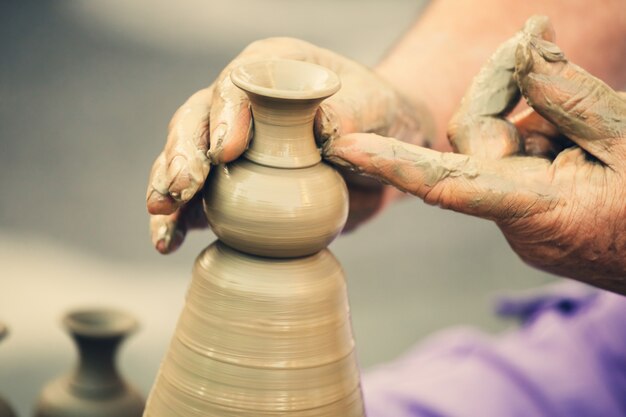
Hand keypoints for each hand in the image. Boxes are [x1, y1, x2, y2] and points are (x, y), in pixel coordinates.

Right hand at [146, 37, 432, 253]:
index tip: (227, 152)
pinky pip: (199, 198)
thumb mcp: (374, 110)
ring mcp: (230, 144)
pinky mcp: (231, 183)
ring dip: (169, 193)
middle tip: (178, 190)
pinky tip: (170, 241)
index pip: (237, 85)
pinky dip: (182, 219)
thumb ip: (350, 116)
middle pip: (196, 121)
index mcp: (271, 69)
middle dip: (182, 157)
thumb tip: (321, 133)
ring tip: (162, 225)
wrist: (381, 154)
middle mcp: (240, 102)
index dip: (225, 116)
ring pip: (186, 161)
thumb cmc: (379, 118)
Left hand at [323, 17, 625, 293]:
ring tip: (592, 125)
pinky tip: (584, 140)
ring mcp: (524, 224)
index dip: (391, 162)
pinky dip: (542, 138)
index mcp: (537, 210)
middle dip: (504, 94)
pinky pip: (518, 164)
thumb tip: (524, 56)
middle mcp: (516, 223)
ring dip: (535, 117)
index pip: (444, 183)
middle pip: (474, 142)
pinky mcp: (533, 217)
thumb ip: (573, 99)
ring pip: (499, 149)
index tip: (344, 147)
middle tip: (541, 46)